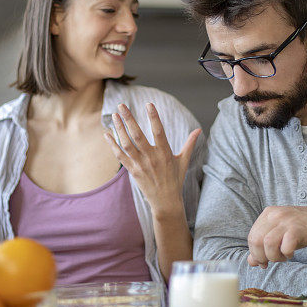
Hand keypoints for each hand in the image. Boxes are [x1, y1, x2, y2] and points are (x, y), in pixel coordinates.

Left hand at [104, 103, 200, 218]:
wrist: (166, 202)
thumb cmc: (176, 179)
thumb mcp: (184, 161)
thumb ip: (190, 143)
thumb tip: (199, 130)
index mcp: (165, 153)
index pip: (159, 131)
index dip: (154, 117)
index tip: (148, 104)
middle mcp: (152, 157)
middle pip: (137, 135)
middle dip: (129, 119)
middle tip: (121, 105)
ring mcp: (141, 165)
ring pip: (127, 144)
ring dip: (119, 129)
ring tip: (114, 115)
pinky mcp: (133, 171)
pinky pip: (120, 156)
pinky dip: (113, 145)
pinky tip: (107, 134)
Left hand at [246, 206, 306, 266]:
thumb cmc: (305, 228)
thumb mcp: (281, 234)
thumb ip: (265, 246)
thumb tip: (251, 262)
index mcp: (268, 213)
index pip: (251, 236)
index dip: (254, 252)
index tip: (263, 261)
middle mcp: (275, 214)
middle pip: (255, 240)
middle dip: (261, 256)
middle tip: (270, 262)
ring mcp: (286, 221)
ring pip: (267, 244)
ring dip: (273, 256)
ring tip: (282, 257)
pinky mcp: (298, 229)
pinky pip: (285, 246)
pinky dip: (286, 254)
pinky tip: (291, 253)